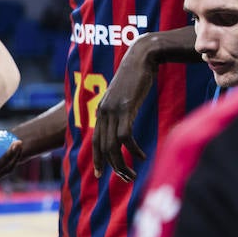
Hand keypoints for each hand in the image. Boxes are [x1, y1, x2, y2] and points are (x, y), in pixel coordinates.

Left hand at [93, 41, 154, 182]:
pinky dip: (133, 150)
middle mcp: (103, 112)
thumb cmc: (136, 77)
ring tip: (132, 174)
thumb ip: (121, 110)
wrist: (142, 57)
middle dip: (112, 167)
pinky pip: (125, 136)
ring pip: (112, 145)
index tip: (100, 174)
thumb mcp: (125, 97)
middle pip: (102, 147)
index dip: (98, 159)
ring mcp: (112, 110)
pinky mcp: (125, 108)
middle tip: (125, 179)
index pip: (95, 141)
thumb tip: (124, 124)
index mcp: (101, 111)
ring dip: (122, 163)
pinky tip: (141, 156)